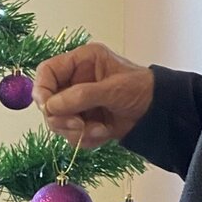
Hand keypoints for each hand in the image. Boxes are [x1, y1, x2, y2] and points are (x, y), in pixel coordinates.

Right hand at [33, 42, 154, 148]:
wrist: (159, 113)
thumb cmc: (140, 89)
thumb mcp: (112, 89)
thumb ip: (81, 96)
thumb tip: (51, 106)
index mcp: (81, 62)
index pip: (47, 72)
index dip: (41, 89)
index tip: (47, 107)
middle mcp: (75, 81)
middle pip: (48, 101)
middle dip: (61, 117)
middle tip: (78, 125)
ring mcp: (78, 103)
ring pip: (58, 121)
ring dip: (76, 131)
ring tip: (100, 130)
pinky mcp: (84, 122)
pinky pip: (72, 135)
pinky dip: (86, 139)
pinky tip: (104, 134)